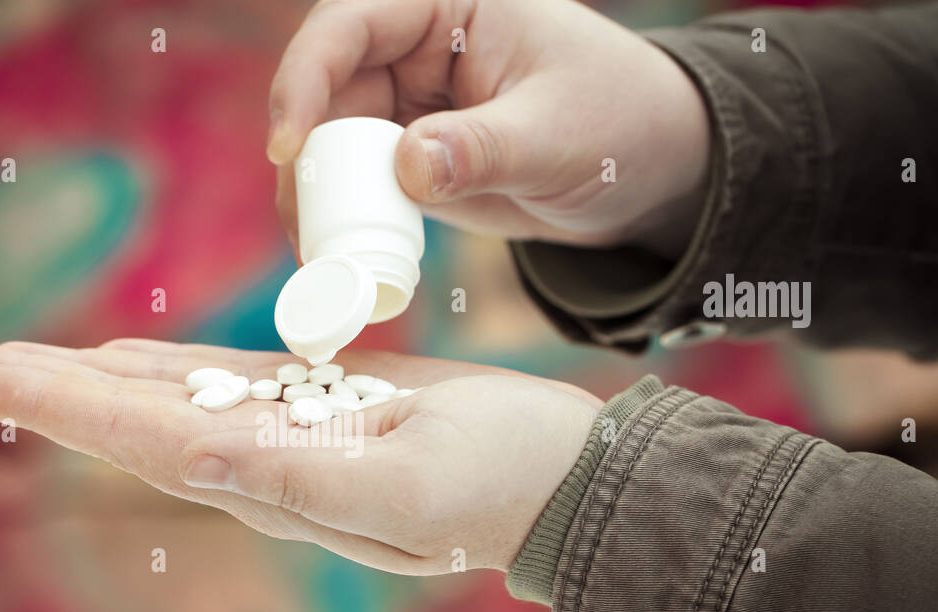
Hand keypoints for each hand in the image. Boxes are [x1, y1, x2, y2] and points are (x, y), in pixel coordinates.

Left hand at [0, 340, 600, 573]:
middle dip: (45, 390)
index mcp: (273, 482)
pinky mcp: (318, 408)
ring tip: (13, 361)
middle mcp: (261, 467)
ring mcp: (285, 438)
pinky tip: (119, 360)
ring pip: (163, 401)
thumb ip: (301, 479)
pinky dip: (160, 369)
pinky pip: (219, 384)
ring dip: (86, 379)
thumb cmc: (500, 482)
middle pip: (131, 421)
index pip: (143, 442)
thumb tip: (195, 458)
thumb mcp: (407, 484)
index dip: (62, 406)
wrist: (560, 483)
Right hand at [269, 0, 710, 258]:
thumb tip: (406, 167)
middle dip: (304, 157)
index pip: (351, 25)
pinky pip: (358, 186)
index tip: (289, 147)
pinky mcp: (410, 158)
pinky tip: (344, 261)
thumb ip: (483, 149)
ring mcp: (408, 105)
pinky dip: (346, 224)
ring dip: (317, 198)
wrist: (649, 174)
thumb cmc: (621, 123)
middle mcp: (415, 48)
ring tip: (321, 257)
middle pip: (326, 90)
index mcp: (449, 6)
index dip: (307, 79)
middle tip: (304, 227)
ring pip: (331, 144)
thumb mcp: (559, 135)